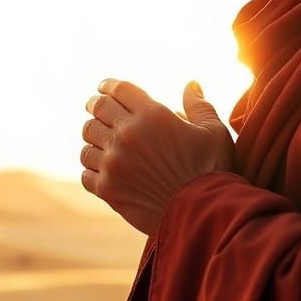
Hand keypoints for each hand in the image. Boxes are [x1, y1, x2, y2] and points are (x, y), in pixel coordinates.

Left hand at [80, 78, 235, 235]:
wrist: (203, 215)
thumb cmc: (213, 171)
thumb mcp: (214, 132)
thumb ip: (199, 106)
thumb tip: (190, 85)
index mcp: (152, 115)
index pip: (119, 89)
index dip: (109, 85)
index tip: (104, 87)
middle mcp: (128, 134)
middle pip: (98, 109)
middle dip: (96, 105)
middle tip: (96, 107)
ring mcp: (114, 162)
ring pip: (88, 139)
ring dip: (94, 136)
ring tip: (99, 138)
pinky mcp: (107, 188)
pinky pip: (85, 170)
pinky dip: (91, 166)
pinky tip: (100, 167)